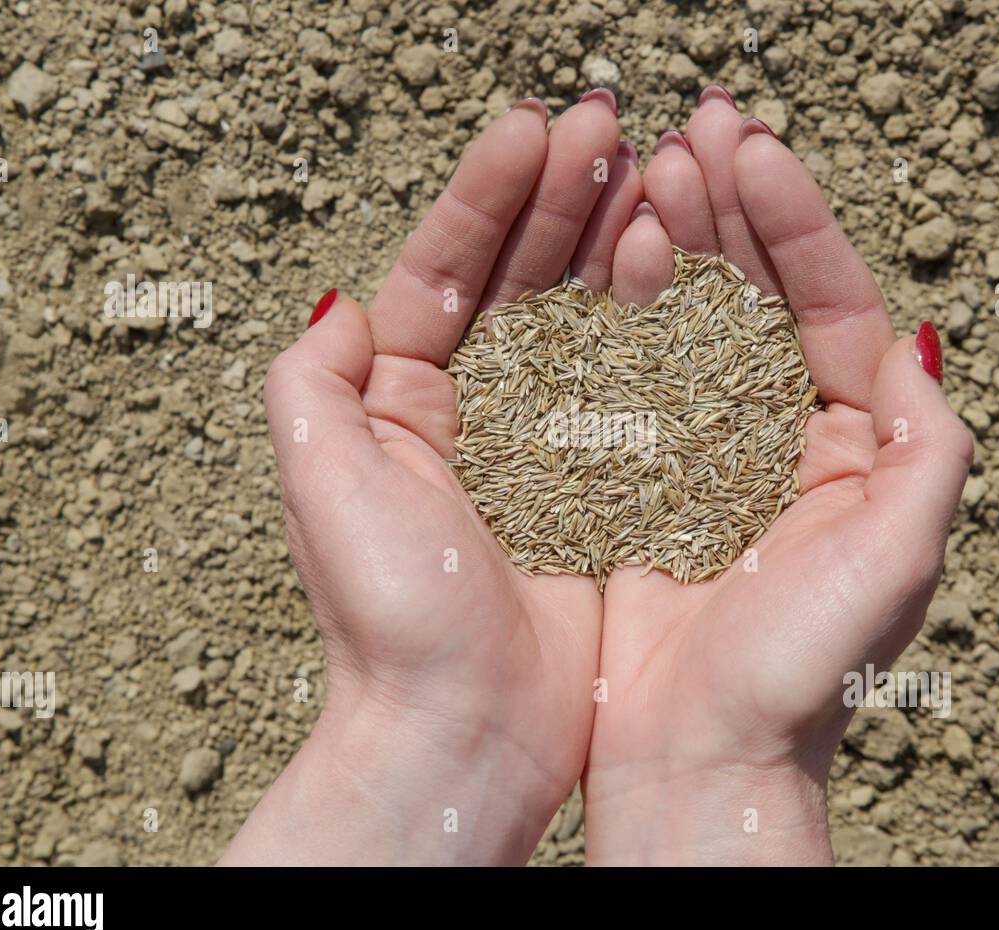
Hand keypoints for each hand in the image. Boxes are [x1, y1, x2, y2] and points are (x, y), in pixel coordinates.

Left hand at [225, 92, 649, 864]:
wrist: (467, 735)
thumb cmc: (391, 620)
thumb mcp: (320, 481)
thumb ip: (313, 380)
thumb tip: (348, 305)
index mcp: (399, 404)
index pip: (447, 271)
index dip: (488, 196)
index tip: (533, 132)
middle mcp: (474, 417)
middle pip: (521, 281)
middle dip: (559, 196)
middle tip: (607, 126)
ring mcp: (548, 448)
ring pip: (585, 321)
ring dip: (612, 241)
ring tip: (652, 175)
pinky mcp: (609, 486)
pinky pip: (637, 388)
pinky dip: (659, 328)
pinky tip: (684, 273)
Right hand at [582, 88, 973, 864]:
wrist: (698, 760)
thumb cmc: (802, 674)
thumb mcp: (898, 558)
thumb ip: (928, 449)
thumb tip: (914, 343)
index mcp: (857, 449)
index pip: (833, 306)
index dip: (797, 224)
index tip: (750, 153)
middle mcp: (784, 440)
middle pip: (761, 298)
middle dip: (733, 210)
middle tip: (693, 131)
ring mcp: (706, 453)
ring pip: (693, 323)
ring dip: (675, 241)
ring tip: (647, 170)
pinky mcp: (638, 476)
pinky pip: (631, 374)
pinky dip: (620, 312)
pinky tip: (606, 258)